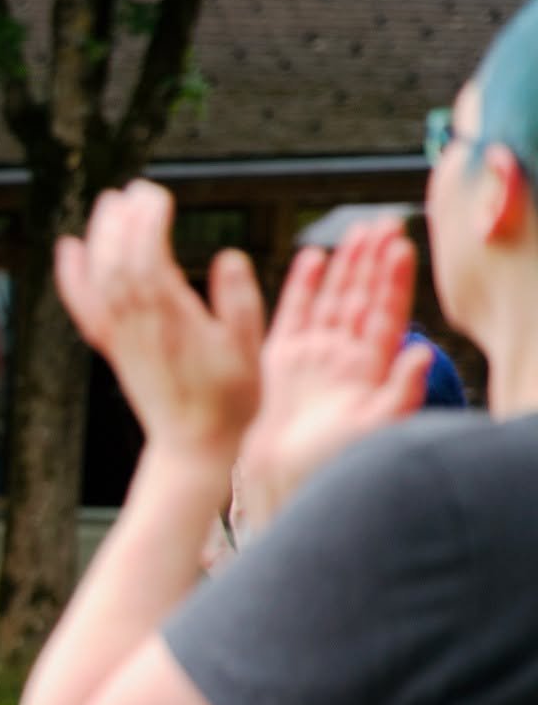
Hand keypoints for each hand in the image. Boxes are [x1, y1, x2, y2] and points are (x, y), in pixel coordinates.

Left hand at [54, 181, 264, 463]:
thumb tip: (229, 256)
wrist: (193, 444)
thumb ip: (240, 301)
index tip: (157, 194)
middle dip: (123, 222)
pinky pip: (84, 307)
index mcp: (173, 320)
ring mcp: (120, 336)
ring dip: (101, 238)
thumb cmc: (229, 399)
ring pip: (99, 279)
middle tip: (135, 188)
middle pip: (119, 262)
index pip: (150, 259)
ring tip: (109, 203)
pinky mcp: (112, 347)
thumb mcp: (249, 349)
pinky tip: (68, 249)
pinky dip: (71, 277)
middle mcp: (138, 326)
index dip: (148, 224)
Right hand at [234, 221, 431, 533]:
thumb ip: (401, 390)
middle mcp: (344, 357)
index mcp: (370, 370)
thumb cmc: (331, 462)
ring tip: (357, 231)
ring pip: (333, 299)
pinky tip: (313, 259)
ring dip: (346, 265)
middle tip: (384, 224)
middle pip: (362, 298)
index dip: (395, 281)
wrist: (283, 480)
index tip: (403, 247)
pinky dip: (301, 287)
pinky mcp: (281, 361)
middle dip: (373, 261)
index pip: (387, 314)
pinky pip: (293, 315)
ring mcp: (313, 356)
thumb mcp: (376, 429)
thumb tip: (423, 352)